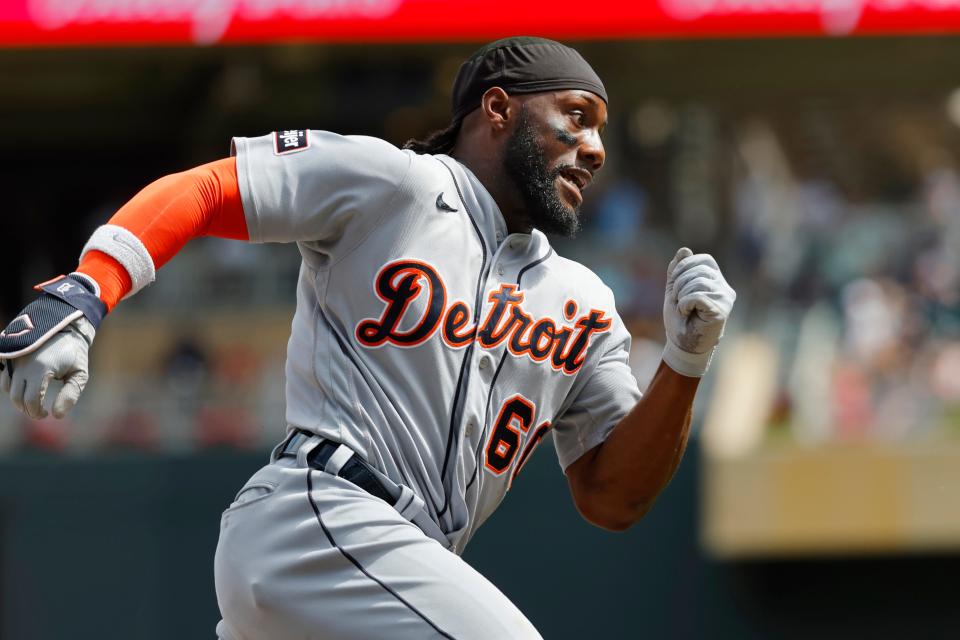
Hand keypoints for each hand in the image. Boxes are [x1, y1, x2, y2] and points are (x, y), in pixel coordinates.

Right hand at [0, 317, 94, 418]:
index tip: (46, 414)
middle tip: (40, 412)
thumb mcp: (79, 374)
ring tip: (34, 402)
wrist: (65, 327)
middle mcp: (23, 365)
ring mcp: (15, 359)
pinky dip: (12, 388)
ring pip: (8, 388)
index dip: (37, 412)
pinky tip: (27, 389)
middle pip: (17, 398)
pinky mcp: (11, 355)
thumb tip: (57, 415)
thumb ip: (70, 394)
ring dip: (19, 400)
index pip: (31, 401)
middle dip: (27, 409)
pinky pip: (4, 377)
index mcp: (41, 369)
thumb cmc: (75, 352)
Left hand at [662, 247, 735, 376]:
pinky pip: (698, 296)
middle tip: (677, 299)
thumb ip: (678, 270)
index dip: (686, 266)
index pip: (705, 260)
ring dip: (682, 295)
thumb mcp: (675, 289)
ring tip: (682, 307)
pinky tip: (686, 313)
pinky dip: (685, 303)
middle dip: (680, 282)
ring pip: (699, 282)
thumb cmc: (680, 318)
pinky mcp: (721, 311)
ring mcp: (725, 300)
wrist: (682, 343)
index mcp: (716, 280)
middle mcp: (724, 288)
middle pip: (700, 270)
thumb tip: (685, 250)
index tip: (675, 281)